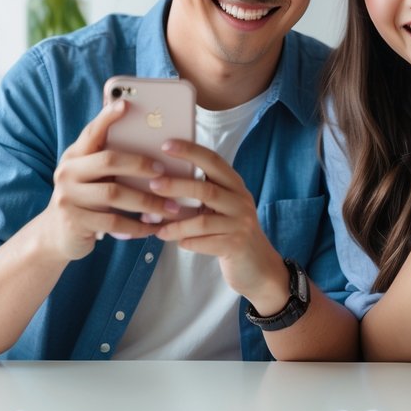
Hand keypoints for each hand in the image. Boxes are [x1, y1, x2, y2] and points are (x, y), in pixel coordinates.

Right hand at [40, 100, 179, 261]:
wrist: (56, 234)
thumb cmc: (87, 196)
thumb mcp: (92, 174)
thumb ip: (110, 158)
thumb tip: (150, 139)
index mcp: (75, 154)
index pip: (92, 131)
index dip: (107, 117)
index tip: (126, 104)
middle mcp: (67, 171)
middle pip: (108, 160)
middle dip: (140, 164)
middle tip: (164, 170)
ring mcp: (68, 197)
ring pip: (114, 194)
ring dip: (147, 201)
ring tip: (171, 206)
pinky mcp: (75, 222)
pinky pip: (113, 222)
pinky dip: (137, 225)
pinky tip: (153, 227)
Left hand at [149, 140, 289, 309]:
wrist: (257, 266)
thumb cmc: (230, 230)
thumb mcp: (222, 206)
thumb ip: (203, 192)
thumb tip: (161, 181)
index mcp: (235, 185)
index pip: (214, 161)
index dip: (191, 151)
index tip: (166, 145)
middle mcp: (241, 201)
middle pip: (207, 189)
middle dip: (177, 186)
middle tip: (153, 185)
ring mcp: (240, 224)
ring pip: (202, 221)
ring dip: (176, 224)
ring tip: (157, 227)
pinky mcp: (236, 246)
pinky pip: (205, 242)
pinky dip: (187, 241)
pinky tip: (175, 242)